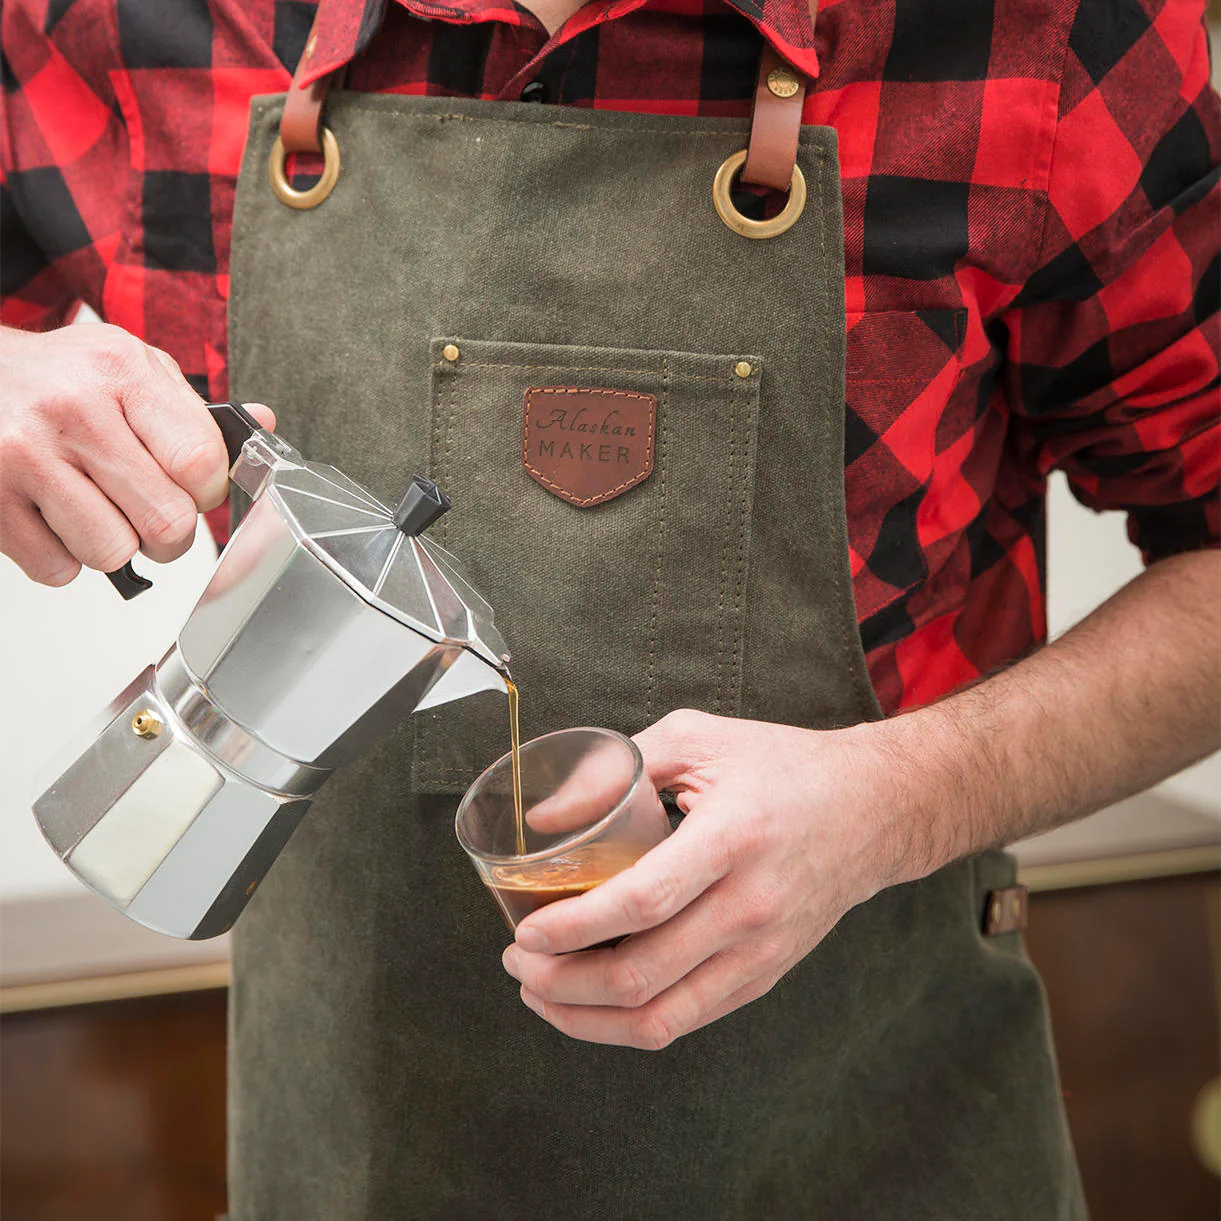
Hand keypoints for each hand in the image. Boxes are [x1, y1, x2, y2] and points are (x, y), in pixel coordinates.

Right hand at [0, 323, 273, 585]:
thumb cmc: (61, 377)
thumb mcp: (132, 366)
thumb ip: (194, 409)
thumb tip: (263, 428)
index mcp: (121, 371)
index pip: (200, 464)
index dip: (208, 493)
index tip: (195, 490)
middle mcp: (72, 409)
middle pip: (166, 522)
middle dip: (170, 533)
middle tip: (152, 514)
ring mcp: (23, 456)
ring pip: (112, 553)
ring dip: (116, 546)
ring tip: (99, 510)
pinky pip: (57, 569)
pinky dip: (65, 557)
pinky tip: (57, 517)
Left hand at [502, 709, 929, 1049]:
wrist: (872, 808)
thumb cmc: (779, 766)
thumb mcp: (696, 739)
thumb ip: (616, 770)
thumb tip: (544, 820)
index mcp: (732, 838)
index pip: (642, 902)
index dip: (574, 927)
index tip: (526, 931)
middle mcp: (751, 905)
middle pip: (643, 975)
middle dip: (562, 981)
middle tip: (516, 961)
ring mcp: (762, 950)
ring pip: (663, 1017)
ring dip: (588, 1017)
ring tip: (540, 992)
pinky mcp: (766, 974)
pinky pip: (690, 1019)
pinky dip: (631, 1022)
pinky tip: (593, 1004)